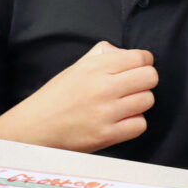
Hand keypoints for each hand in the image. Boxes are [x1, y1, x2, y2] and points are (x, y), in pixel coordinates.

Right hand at [0, 41, 157, 151]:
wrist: (37, 126)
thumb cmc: (58, 94)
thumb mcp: (78, 65)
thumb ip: (103, 53)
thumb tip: (125, 52)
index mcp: (97, 66)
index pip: (140, 58)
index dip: (145, 61)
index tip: (141, 66)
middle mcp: (104, 87)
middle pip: (150, 77)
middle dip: (146, 80)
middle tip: (136, 84)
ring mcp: (106, 112)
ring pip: (147, 100)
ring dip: (140, 101)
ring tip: (127, 103)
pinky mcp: (107, 135)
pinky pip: (140, 125)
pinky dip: (135, 122)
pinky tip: (123, 119)